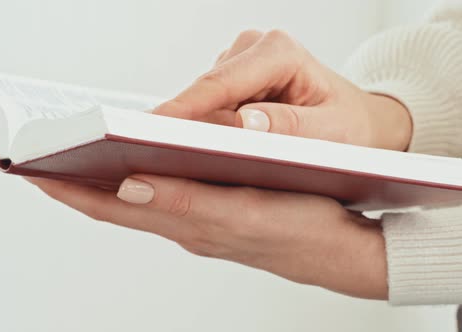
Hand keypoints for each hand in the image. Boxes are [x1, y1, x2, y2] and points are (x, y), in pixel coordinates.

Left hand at [28, 175, 387, 299]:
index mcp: (186, 224)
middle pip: (116, 205)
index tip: (32, 170)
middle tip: (44, 159)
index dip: (69, 190)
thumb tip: (128, 188)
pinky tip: (141, 163)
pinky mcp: (218, 210)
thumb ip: (186, 203)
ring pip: (140, 199)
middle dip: (76, 183)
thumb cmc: (301, 230)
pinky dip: (143, 177)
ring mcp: (200, 218)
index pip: (110, 208)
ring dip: (106, 181)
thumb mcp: (243, 214)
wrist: (343, 248)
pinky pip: (168, 194)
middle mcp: (185, 224)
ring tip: (79, 158)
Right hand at [153, 29, 411, 150]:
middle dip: (179, 124)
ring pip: (201, 102)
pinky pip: (207, 108)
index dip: (184, 108)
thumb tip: (244, 123)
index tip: (152, 129)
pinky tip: (198, 153)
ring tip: (173, 162)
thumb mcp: (334, 134)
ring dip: (191, 131)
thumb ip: (292, 128)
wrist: (359, 122)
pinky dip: (201, 131)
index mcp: (279, 52)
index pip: (221, 83)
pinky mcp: (233, 82)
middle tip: (146, 156)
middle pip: (203, 92)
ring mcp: (240, 65)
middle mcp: (254, 51)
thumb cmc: (351, 128)